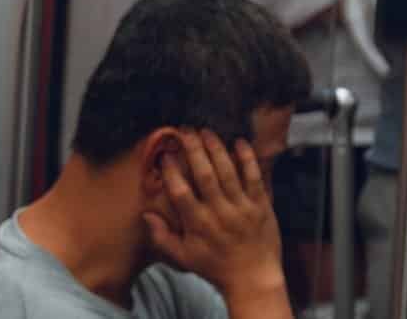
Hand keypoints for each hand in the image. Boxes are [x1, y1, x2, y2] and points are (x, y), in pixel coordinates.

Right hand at [142, 130, 285, 307]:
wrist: (252, 275)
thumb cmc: (215, 266)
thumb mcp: (183, 257)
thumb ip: (162, 236)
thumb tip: (146, 214)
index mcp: (197, 224)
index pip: (180, 192)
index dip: (172, 171)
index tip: (165, 154)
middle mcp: (219, 211)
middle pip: (204, 174)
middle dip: (194, 150)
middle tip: (185, 130)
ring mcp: (241, 206)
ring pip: (228, 171)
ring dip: (217, 149)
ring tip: (207, 131)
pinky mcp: (261, 203)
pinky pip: (254, 176)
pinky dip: (247, 158)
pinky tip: (239, 142)